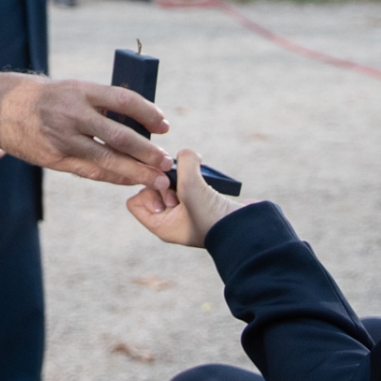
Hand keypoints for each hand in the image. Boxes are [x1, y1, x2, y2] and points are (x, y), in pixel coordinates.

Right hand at [0, 71, 172, 187]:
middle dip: (147, 151)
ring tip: (157, 178)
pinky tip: (129, 181)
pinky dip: (112, 177)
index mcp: (80, 90)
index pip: (123, 100)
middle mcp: (73, 115)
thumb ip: (99, 102)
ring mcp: (63, 139)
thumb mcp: (71, 88)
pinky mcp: (54, 159)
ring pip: (107, 160)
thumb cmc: (41, 95)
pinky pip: (89, 172)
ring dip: (135, 171)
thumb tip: (136, 119)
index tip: (164, 124)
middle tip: (167, 161)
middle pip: (119, 136)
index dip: (148, 113)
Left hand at [126, 149, 244, 246]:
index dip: (147, 191)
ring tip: (197, 184)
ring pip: (173, 182)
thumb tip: (187, 153)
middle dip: (166, 182)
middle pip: (153, 188)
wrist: (245, 228)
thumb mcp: (190, 186)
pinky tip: (206, 180)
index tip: (166, 194)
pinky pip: (190, 182)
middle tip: (183, 191)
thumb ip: (183, 164)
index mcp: (161, 225)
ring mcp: (187, 210)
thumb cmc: (213, 216)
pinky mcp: (203, 200)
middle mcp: (171, 219)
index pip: (134, 202)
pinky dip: (196, 177)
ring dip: (184, 177)